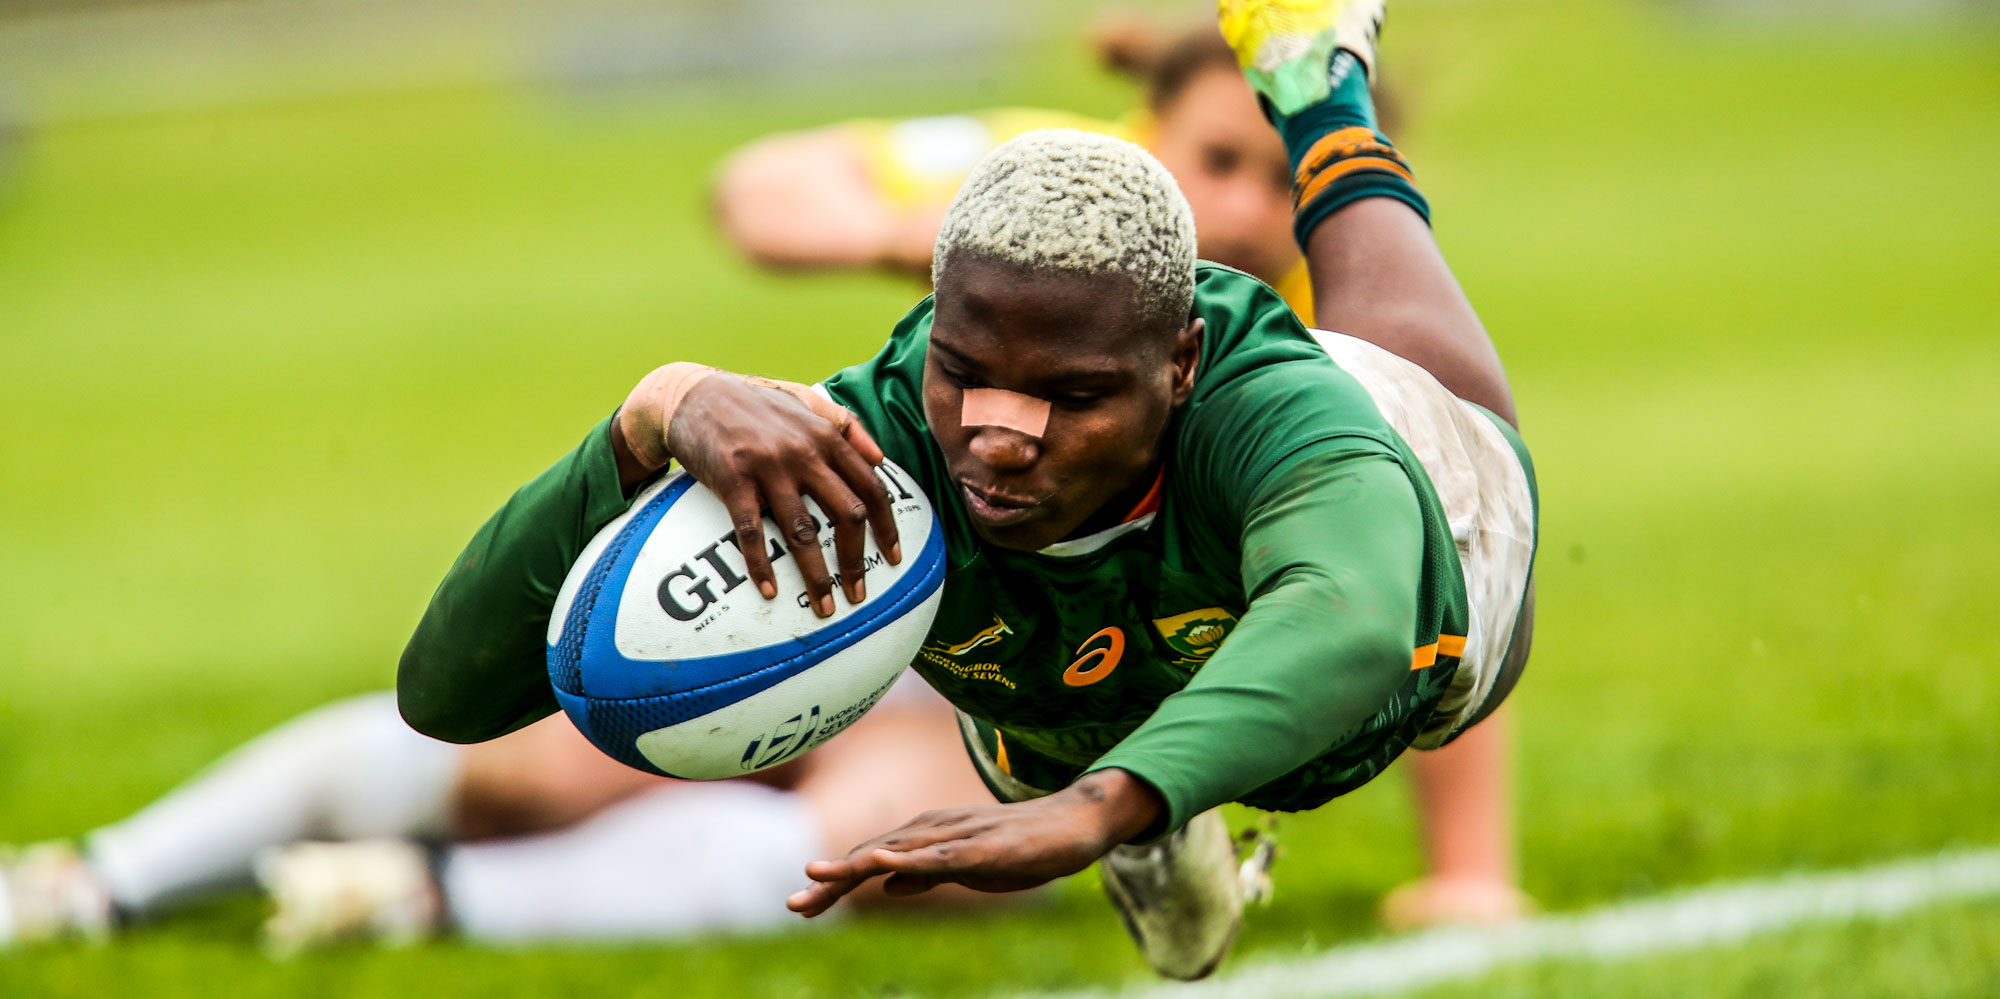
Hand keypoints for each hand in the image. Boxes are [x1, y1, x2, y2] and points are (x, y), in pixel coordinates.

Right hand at [636, 372, 900, 616]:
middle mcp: (804, 452)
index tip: (894, 557)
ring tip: (824, 606)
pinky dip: (761, 564)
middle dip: (856, 560)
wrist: (694, 395)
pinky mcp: (733, 480)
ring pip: (803, 531)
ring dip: (816, 575)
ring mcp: (768, 467)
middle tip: (858, 593)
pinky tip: (770, 590)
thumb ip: (846, 424)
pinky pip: (751, 531)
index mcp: (826, 435)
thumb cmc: (754, 402)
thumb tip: (881, 458)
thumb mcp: (805, 400)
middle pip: (846, 514)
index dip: (887, 526)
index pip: (870, 486)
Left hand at [786, 769, 1163, 916]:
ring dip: (855, 865)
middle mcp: (934, 829)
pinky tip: (884, 863)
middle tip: (793, 903)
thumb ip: (925, 873)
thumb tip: (885, 884)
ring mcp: (957, 834)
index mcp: (927, 837)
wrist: (1073, 823)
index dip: (834, 882)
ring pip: (897, 851)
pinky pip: (940, 855)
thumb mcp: (964, 867)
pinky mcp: (982, 845)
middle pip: (872, 854)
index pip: (870, 860)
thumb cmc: (1020, 845)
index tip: (800, 905)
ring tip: (817, 877)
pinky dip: (909, 859)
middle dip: (832, 879)